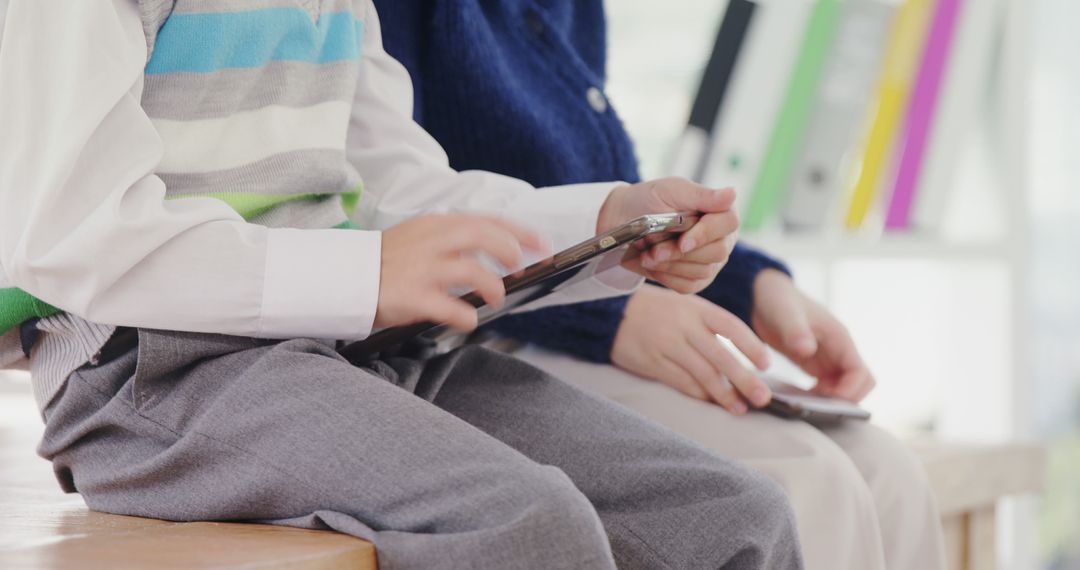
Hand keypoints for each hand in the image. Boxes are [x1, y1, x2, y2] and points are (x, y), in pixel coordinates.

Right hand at [375, 214, 545, 330]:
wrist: (342, 278)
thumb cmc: (385, 263)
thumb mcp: (418, 238)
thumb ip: (451, 239)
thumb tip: (495, 250)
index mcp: (435, 225)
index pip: (487, 221)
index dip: (520, 232)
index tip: (543, 244)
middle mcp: (431, 242)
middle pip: (484, 237)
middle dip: (510, 252)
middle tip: (519, 269)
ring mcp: (422, 268)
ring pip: (473, 271)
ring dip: (492, 287)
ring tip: (495, 298)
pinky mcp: (411, 296)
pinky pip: (450, 308)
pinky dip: (467, 316)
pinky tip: (469, 319)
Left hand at [596, 177, 738, 293]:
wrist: (625, 219)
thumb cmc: (651, 200)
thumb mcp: (672, 191)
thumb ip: (702, 195)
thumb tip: (732, 194)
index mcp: (720, 211)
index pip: (729, 223)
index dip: (706, 234)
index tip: (682, 241)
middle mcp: (722, 238)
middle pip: (717, 252)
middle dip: (680, 253)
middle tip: (654, 249)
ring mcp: (711, 261)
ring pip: (701, 271)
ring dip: (669, 265)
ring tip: (647, 254)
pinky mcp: (696, 280)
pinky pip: (687, 286)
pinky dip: (666, 277)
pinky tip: (652, 264)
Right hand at [611, 284, 771, 413]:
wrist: (611, 312)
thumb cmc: (657, 311)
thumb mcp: (685, 307)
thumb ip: (709, 328)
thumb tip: (741, 359)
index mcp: (696, 308)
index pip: (730, 326)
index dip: (751, 345)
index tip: (766, 364)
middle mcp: (683, 326)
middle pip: (720, 356)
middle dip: (744, 379)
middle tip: (762, 398)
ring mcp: (667, 345)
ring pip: (702, 373)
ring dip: (724, 394)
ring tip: (740, 408)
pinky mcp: (652, 362)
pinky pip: (681, 382)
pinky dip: (699, 394)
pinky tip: (712, 402)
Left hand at [751, 269, 875, 401]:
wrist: (764, 296)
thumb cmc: (778, 301)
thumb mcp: (784, 315)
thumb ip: (796, 331)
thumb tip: (808, 350)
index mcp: (839, 339)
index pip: (861, 373)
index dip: (849, 391)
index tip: (826, 401)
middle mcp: (839, 350)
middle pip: (861, 384)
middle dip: (845, 399)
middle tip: (818, 405)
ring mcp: (829, 358)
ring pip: (847, 387)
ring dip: (834, 400)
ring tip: (809, 403)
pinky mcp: (817, 365)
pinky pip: (830, 387)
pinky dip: (822, 397)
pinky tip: (803, 399)